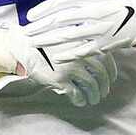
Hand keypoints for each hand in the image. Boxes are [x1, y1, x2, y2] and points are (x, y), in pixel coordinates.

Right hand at [0, 42, 117, 116]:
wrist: (24, 45)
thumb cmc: (45, 38)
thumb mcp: (67, 33)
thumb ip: (83, 41)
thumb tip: (98, 54)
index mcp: (84, 42)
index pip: (106, 59)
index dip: (111, 71)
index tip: (111, 78)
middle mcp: (80, 54)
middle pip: (101, 74)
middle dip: (104, 86)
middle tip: (103, 92)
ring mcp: (70, 67)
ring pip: (91, 85)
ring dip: (94, 95)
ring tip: (93, 100)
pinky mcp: (60, 79)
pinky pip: (76, 93)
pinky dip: (80, 99)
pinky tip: (79, 101)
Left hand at [24, 0, 135, 61]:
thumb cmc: (113, 3)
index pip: (62, 3)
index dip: (44, 9)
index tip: (30, 17)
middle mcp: (94, 11)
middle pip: (62, 19)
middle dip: (41, 26)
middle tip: (26, 33)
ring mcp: (100, 28)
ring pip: (70, 35)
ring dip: (49, 40)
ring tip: (35, 44)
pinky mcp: (106, 43)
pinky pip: (84, 50)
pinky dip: (70, 54)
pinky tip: (56, 58)